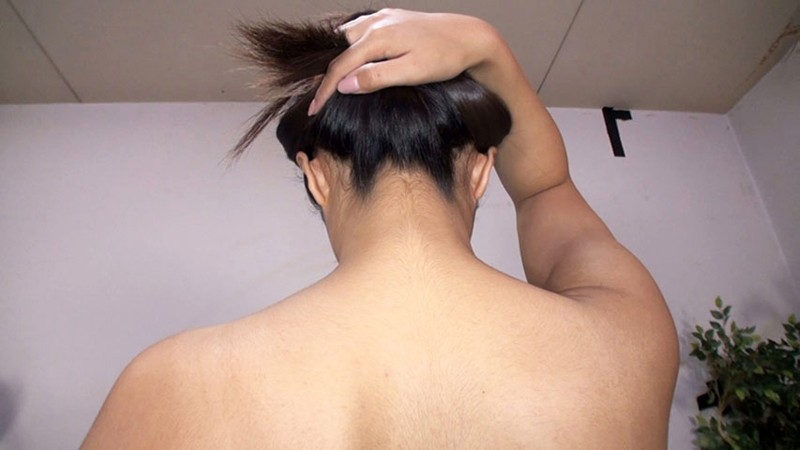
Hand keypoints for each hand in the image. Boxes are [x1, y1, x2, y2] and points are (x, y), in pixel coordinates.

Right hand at [309, 9, 499, 114]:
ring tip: (331, 83)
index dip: (324, 91)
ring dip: (338, 59)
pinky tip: (353, 56)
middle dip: (326, 76)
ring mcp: (382, 17)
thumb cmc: (446, 57)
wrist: (469, 36)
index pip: (341, 68)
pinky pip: (359, 29)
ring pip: (346, 38)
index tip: (315, 111)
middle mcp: (375, 23)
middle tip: (318, 101)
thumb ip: (377, 77)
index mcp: (378, 38)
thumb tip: (345, 85)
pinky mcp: (391, 17)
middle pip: (339, 52)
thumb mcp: (412, 72)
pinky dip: (350, 45)